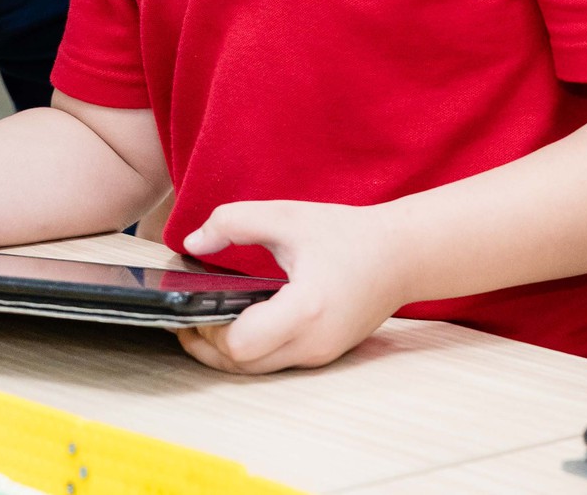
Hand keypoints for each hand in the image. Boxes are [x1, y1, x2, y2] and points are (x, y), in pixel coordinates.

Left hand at [171, 200, 411, 374]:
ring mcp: (320, 354)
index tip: (192, 306)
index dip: (207, 329)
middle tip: (184, 321)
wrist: (402, 255)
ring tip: (204, 322)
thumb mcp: (288, 216)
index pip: (239, 343)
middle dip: (207, 347)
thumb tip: (192, 242)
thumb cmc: (348, 234)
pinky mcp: (323, 355)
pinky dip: (251, 350)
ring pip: (256, 370)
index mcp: (305, 309)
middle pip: (241, 366)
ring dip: (227, 352)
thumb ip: (234, 221)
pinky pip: (275, 363)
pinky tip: (237, 324)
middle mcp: (313, 342)